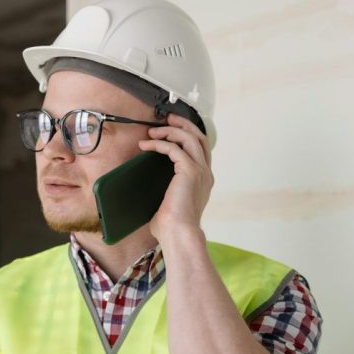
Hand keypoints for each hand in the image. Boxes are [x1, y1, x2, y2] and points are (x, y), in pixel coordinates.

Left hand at [138, 114, 212, 242]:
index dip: (187, 135)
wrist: (179, 234)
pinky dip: (159, 144)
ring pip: (190, 138)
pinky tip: (146, 145)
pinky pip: (175, 148)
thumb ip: (166, 191)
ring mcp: (201, 171)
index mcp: (204, 180)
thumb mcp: (169, 203)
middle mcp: (206, 173)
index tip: (171, 129)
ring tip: (153, 131)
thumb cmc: (171, 226)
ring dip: (170, 130)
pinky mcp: (190, 172)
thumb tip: (146, 188)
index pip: (200, 149)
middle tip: (167, 118)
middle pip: (199, 137)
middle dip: (182, 124)